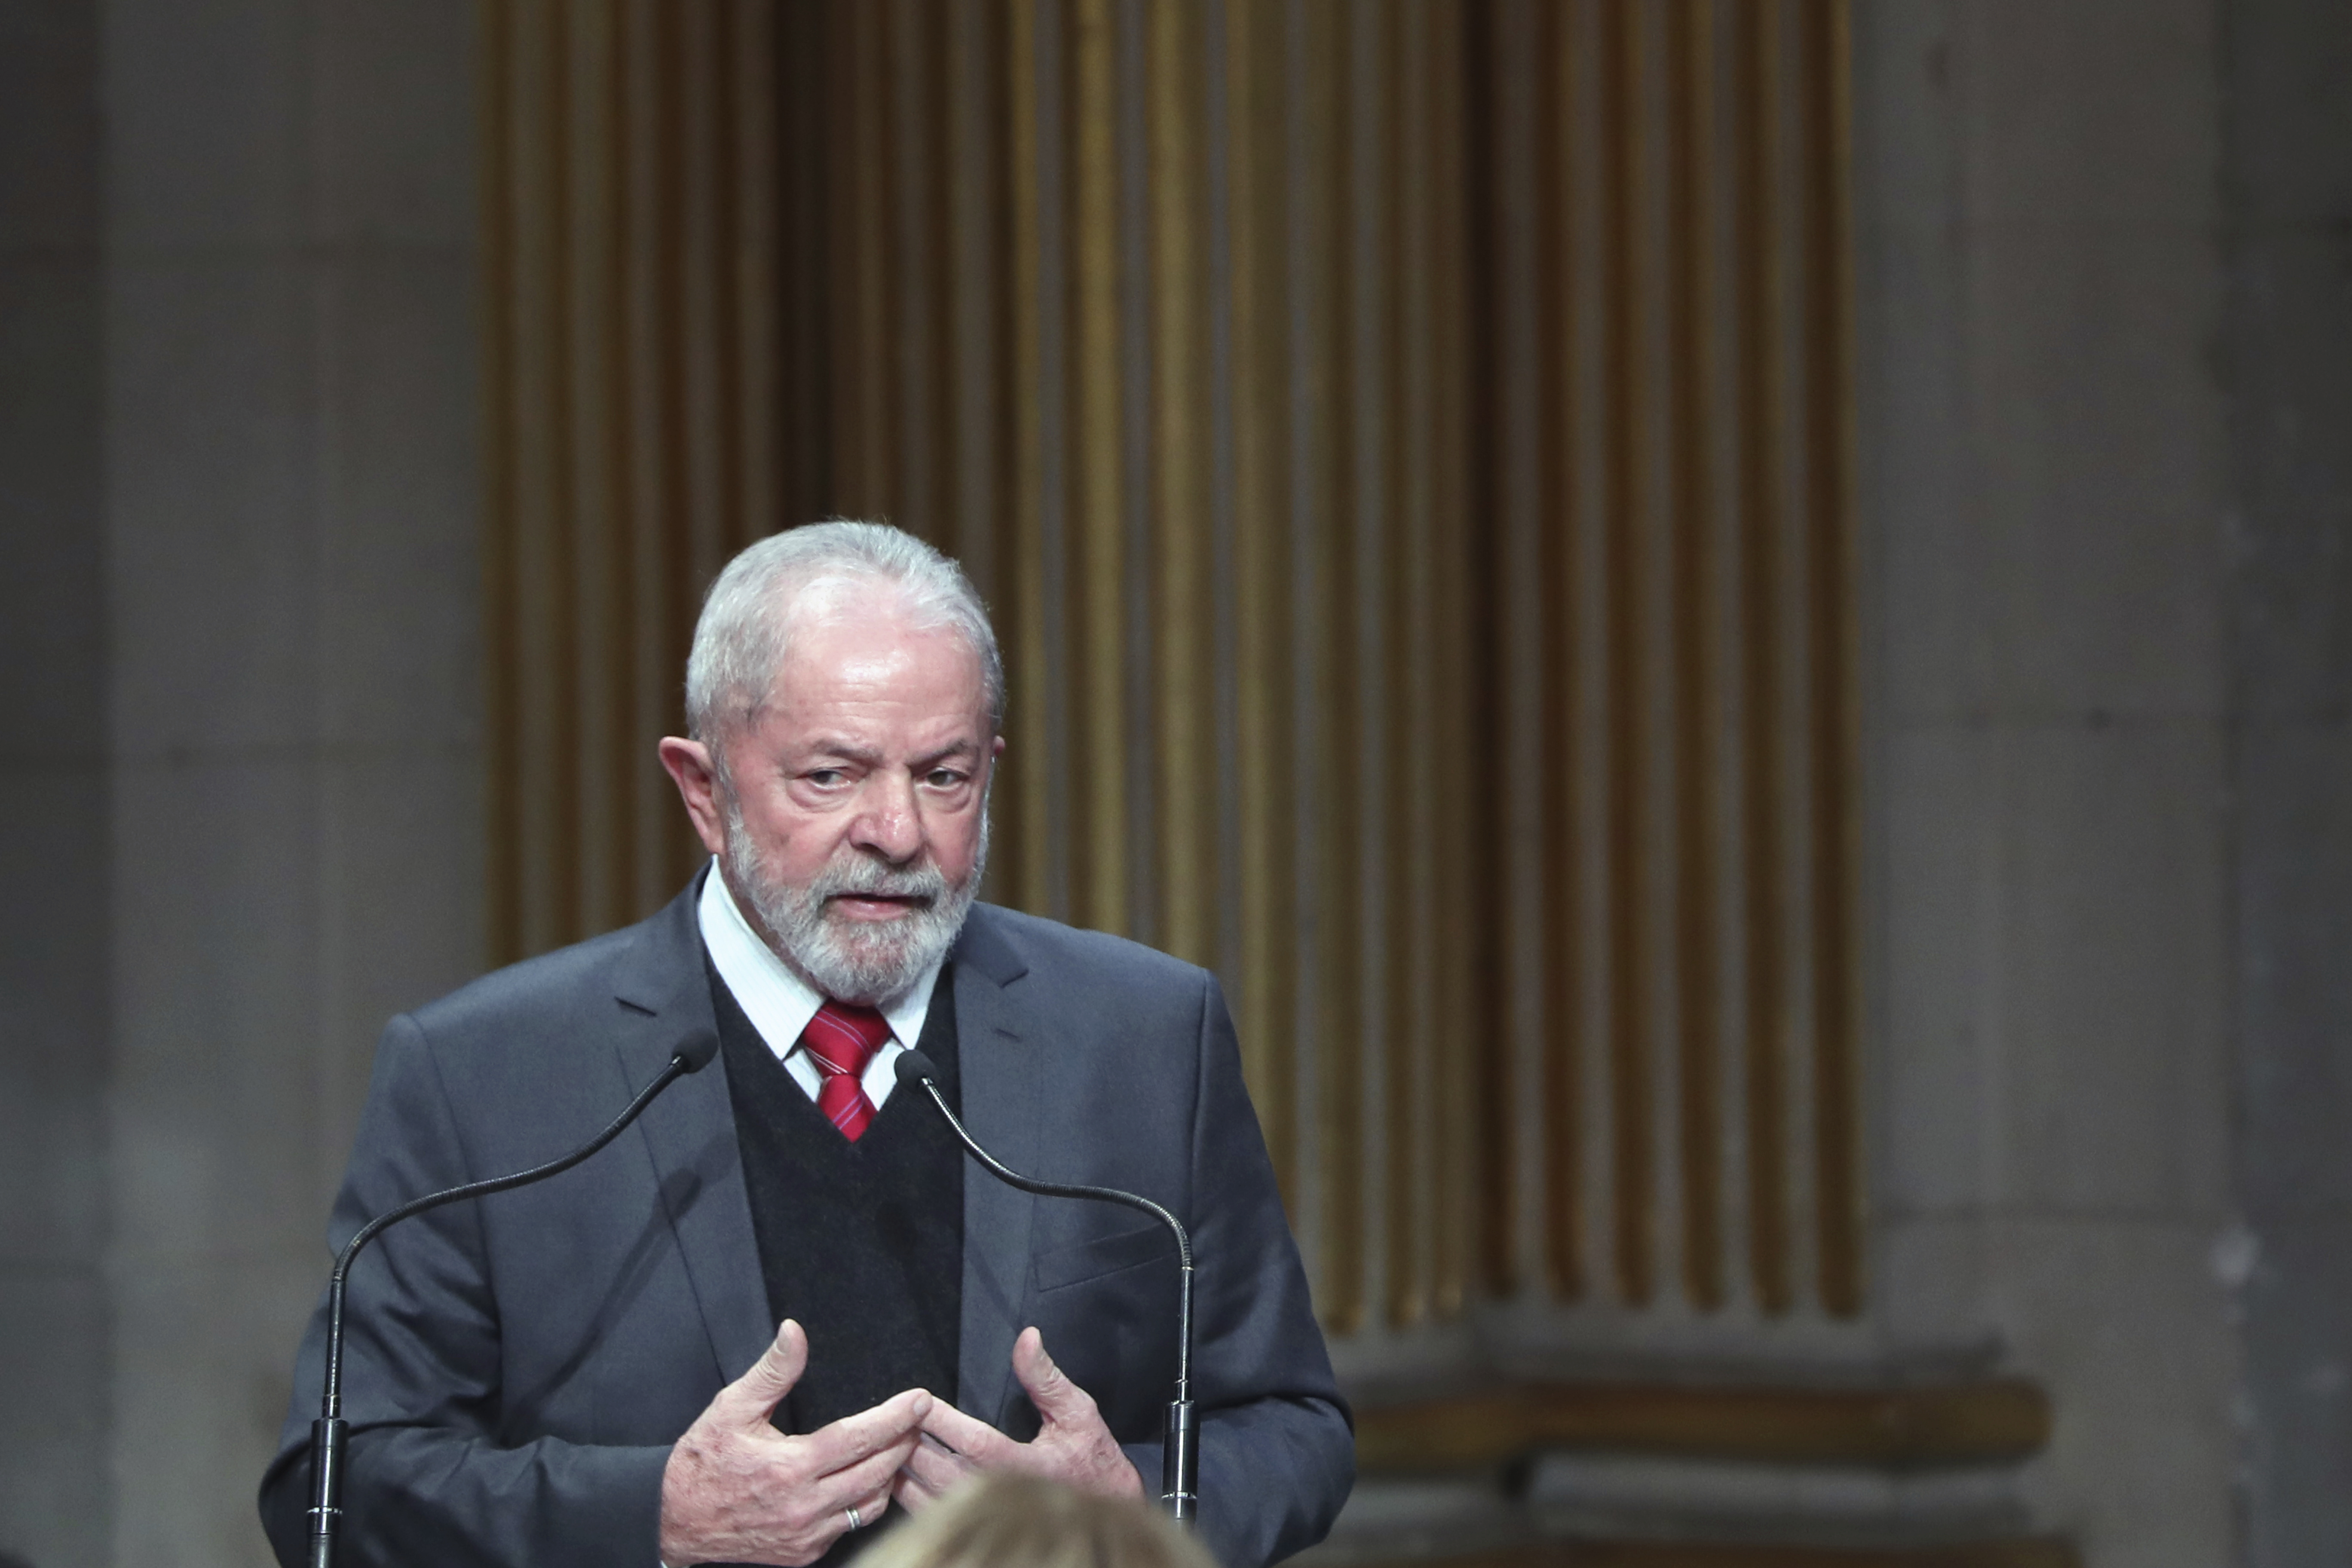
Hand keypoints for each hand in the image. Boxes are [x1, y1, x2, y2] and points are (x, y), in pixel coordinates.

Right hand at [660, 1319, 932, 1566]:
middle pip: (875, 1472)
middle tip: (918, 1419)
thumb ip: (772, 1371)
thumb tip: (794, 1331)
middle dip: (902, 1442)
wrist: (673, 1521)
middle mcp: (804, 1506)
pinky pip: (851, 1525)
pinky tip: (869, 1479)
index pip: (860, 1438)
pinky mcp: (804, 1553)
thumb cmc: (702, 1462)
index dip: (896, 1417)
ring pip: (870, 1504)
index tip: (920, 1400)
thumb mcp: (731, 1408)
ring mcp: (807, 1535)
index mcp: (790, 1467)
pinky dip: (866, 1501)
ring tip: (900, 1445)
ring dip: (890, 1474)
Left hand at [893, 1327, 1144, 1513]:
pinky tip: (902, 1473)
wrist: (1106, 1509)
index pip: (972, 1442)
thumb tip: (1026, 1338)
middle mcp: (1000, 1499)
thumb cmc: (1091, 1459)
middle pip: (939, 1471)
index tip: (918, 1400)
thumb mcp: (1077, 1412)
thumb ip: (1046, 1377)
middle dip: (913, 1440)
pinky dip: (909, 1496)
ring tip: (893, 1441)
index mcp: (1024, 1467)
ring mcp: (983, 1520)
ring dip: (906, 1468)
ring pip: (927, 1498)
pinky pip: (929, 1518)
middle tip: (895, 1416)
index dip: (940, 1420)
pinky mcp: (973, 1533)